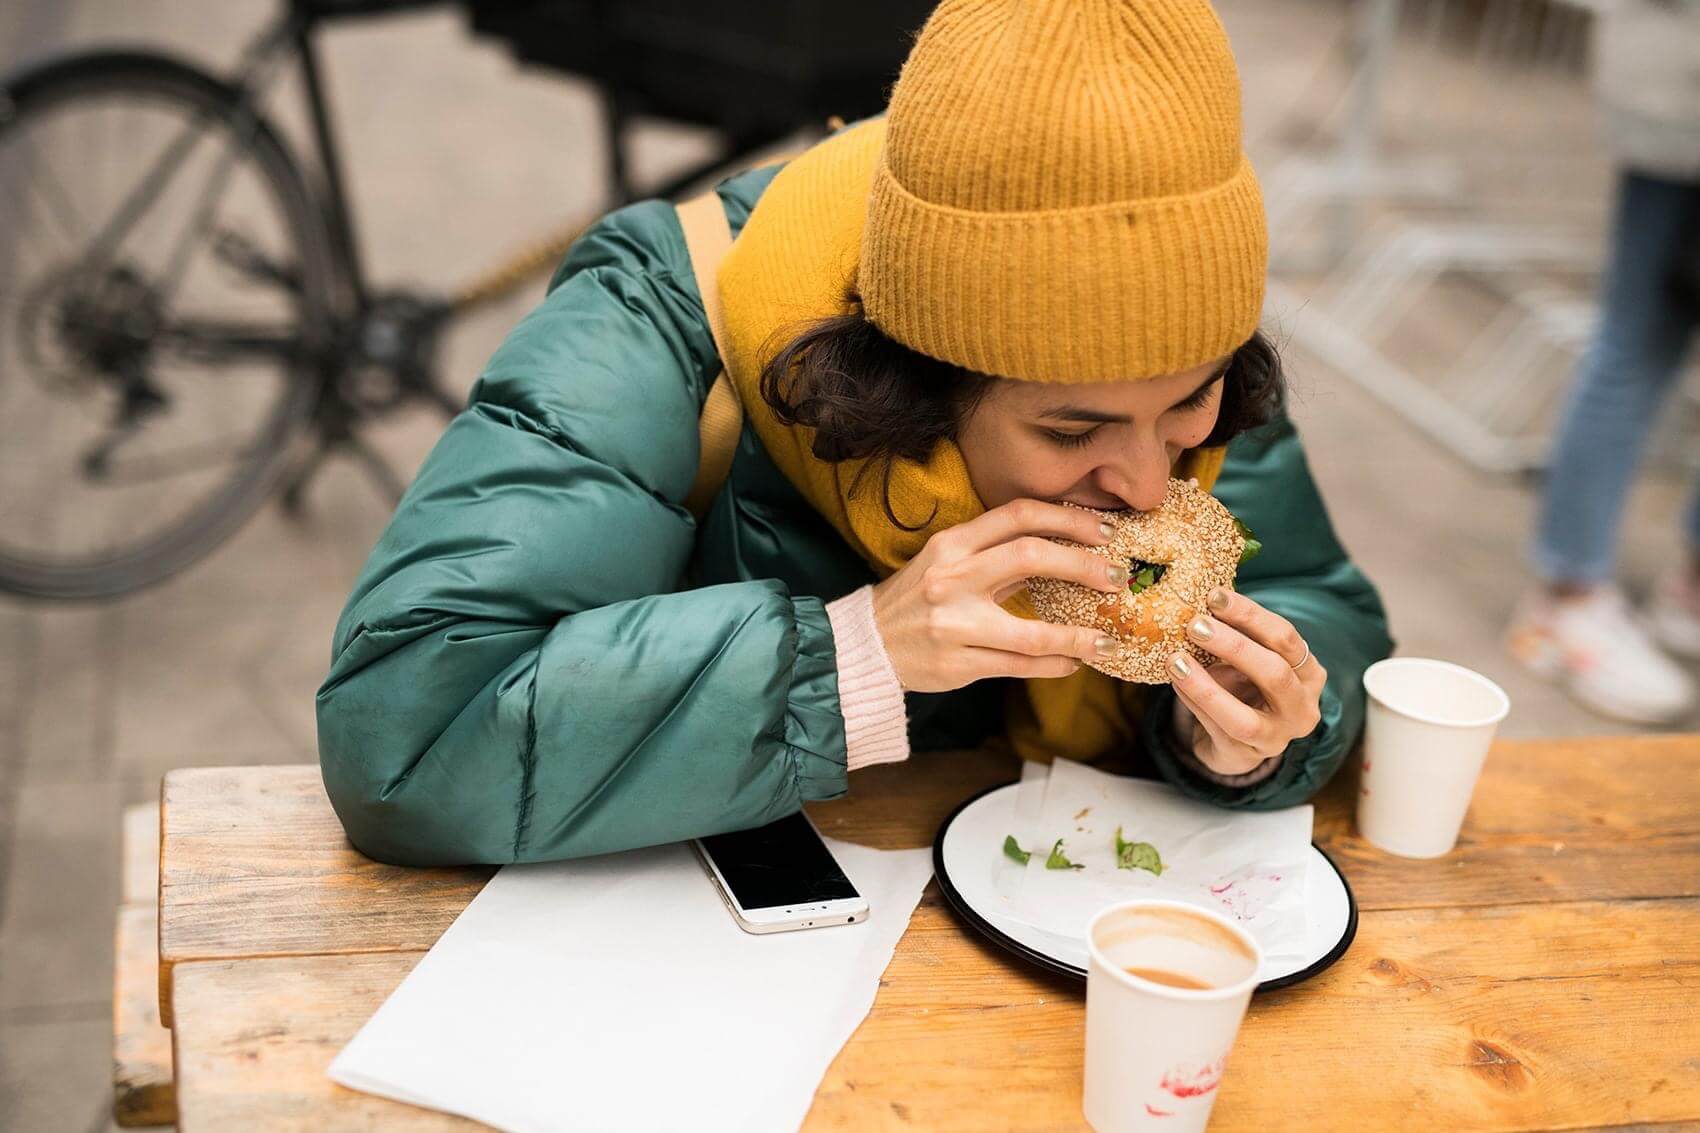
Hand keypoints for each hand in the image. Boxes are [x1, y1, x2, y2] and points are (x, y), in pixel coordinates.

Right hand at [869, 499, 1130, 692]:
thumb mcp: (945, 562)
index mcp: (951, 544)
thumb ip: (994, 553)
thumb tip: (1063, 547)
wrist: (866, 645)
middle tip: (1118, 577)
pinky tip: (1074, 661)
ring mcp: (954, 624)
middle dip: (1084, 565)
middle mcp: (952, 578)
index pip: (1018, 515)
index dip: (1068, 518)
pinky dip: (1054, 663)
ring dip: (1078, 636)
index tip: (1104, 531)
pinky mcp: (958, 664)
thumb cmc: (915, 599)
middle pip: (1031, 557)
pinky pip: (1019, 665)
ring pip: (1032, 630)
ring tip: (1106, 640)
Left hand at [1167, 588, 1325, 776]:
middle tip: (1195, 625)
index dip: (1250, 614)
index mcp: (1308, 673)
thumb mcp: (1250, 659)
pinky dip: (1192, 702)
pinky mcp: (1244, 757)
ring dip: (1205, 687)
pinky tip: (1175, 682)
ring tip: (1175, 661)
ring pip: (1244, 718)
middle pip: (1275, 673)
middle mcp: (1302, 708)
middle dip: (1233, 647)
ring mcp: (1276, 738)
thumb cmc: (1245, 686)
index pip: (1285, 638)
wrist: (1237, 740)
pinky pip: (1214, 729)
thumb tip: (1199, 604)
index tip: (1214, 596)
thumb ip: (1236, 636)